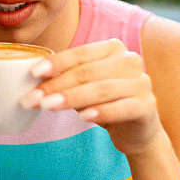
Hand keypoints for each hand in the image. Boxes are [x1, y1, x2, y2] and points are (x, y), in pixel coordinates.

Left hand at [19, 38, 162, 156]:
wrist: (136, 131)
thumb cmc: (104, 102)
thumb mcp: (84, 86)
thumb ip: (66, 78)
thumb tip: (33, 77)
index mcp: (113, 48)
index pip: (80, 53)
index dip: (56, 62)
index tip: (32, 73)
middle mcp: (129, 61)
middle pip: (86, 72)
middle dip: (56, 85)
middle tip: (32, 98)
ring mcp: (141, 82)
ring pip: (101, 89)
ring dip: (71, 98)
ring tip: (48, 107)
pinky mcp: (147, 105)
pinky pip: (122, 108)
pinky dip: (101, 112)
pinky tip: (83, 118)